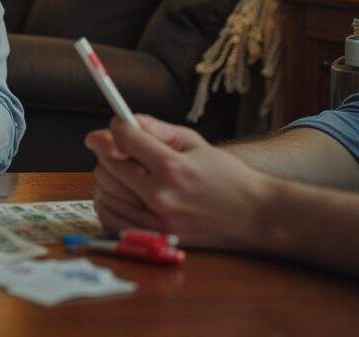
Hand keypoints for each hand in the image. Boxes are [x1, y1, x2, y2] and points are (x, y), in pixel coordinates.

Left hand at [84, 114, 274, 249]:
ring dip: (106, 175)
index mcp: (172, 166)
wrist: (253, 216)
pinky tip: (116, 193)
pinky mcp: (156, 237)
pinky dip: (106, 203)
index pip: (124, 139)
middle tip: (119, 148)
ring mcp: (157, 220)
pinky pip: (111, 219)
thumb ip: (158, 129)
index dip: (116, 126)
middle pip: (108, 165)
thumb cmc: (227, 175)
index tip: (118, 125)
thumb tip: (126, 120)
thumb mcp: (196, 143)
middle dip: (108, 150)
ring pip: (105, 191)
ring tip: (120, 169)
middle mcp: (161, 194)